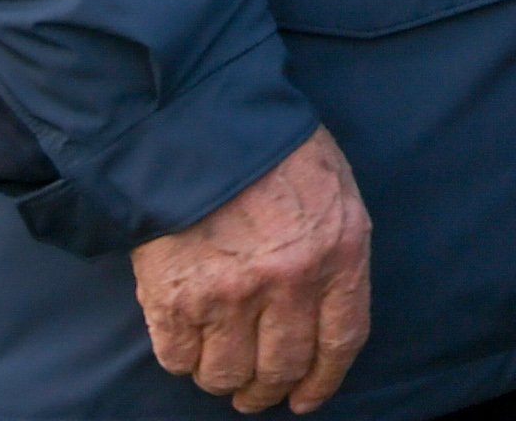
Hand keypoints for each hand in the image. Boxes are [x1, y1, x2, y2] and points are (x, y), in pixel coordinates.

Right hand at [132, 126, 369, 413]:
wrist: (197, 121)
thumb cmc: (272, 149)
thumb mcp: (334, 191)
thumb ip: (336, 252)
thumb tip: (328, 311)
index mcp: (338, 251)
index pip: (342, 340)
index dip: (324, 380)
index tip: (306, 399)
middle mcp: (288, 281)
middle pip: (283, 366)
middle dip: (269, 389)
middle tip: (256, 392)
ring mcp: (229, 293)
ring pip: (227, 374)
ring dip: (224, 380)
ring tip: (221, 369)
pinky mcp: (174, 297)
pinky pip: (179, 358)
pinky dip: (183, 359)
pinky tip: (187, 341)